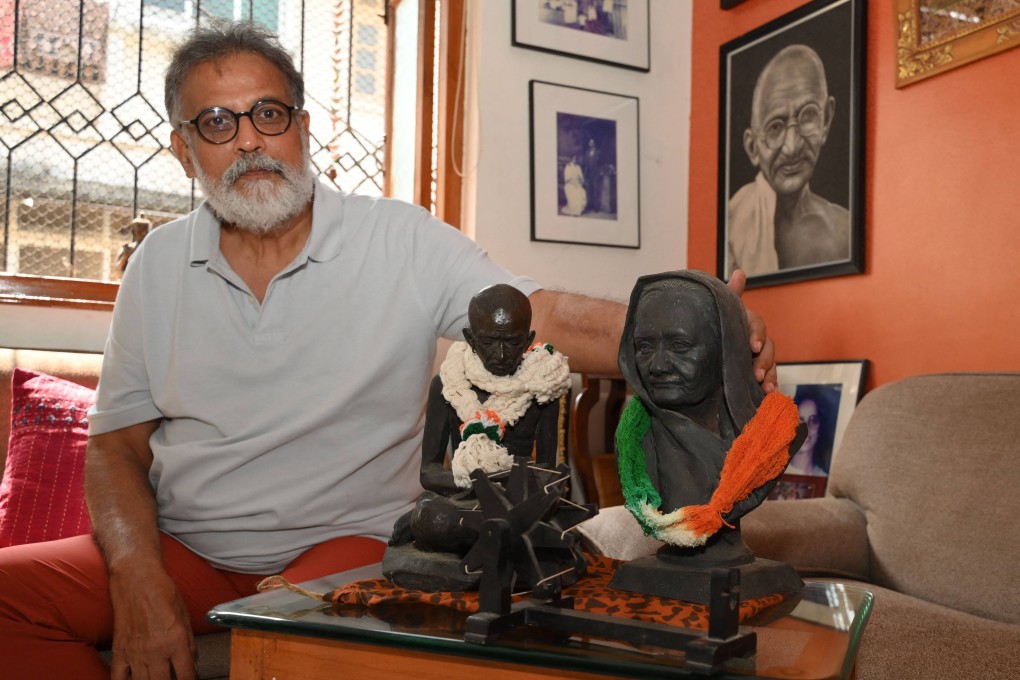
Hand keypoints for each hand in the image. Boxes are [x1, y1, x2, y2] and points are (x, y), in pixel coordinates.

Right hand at [108, 564, 195, 679]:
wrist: (136, 579)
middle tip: (173, 678)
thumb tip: (193, 663)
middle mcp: (156, 650)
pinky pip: (118, 678)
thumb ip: (190, 643)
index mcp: (176, 641)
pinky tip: (134, 679)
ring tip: (157, 678)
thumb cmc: (163, 592)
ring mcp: (135, 653)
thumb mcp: (185, 615)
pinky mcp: (119, 651)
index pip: (186, 675)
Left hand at [727, 269, 777, 393]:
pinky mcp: (759, 374)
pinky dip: (772, 388)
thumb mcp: (722, 310)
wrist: (709, 347)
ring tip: (765, 388)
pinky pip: (770, 380)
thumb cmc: (718, 325)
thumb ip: (730, 294)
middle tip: (757, 374)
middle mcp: (756, 340)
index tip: (753, 346)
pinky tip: (771, 396)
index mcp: (747, 323)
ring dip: (771, 376)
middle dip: (764, 361)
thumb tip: (740, 272)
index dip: (756, 334)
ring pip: (771, 365)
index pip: (757, 325)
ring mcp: (759, 357)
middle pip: (768, 348)